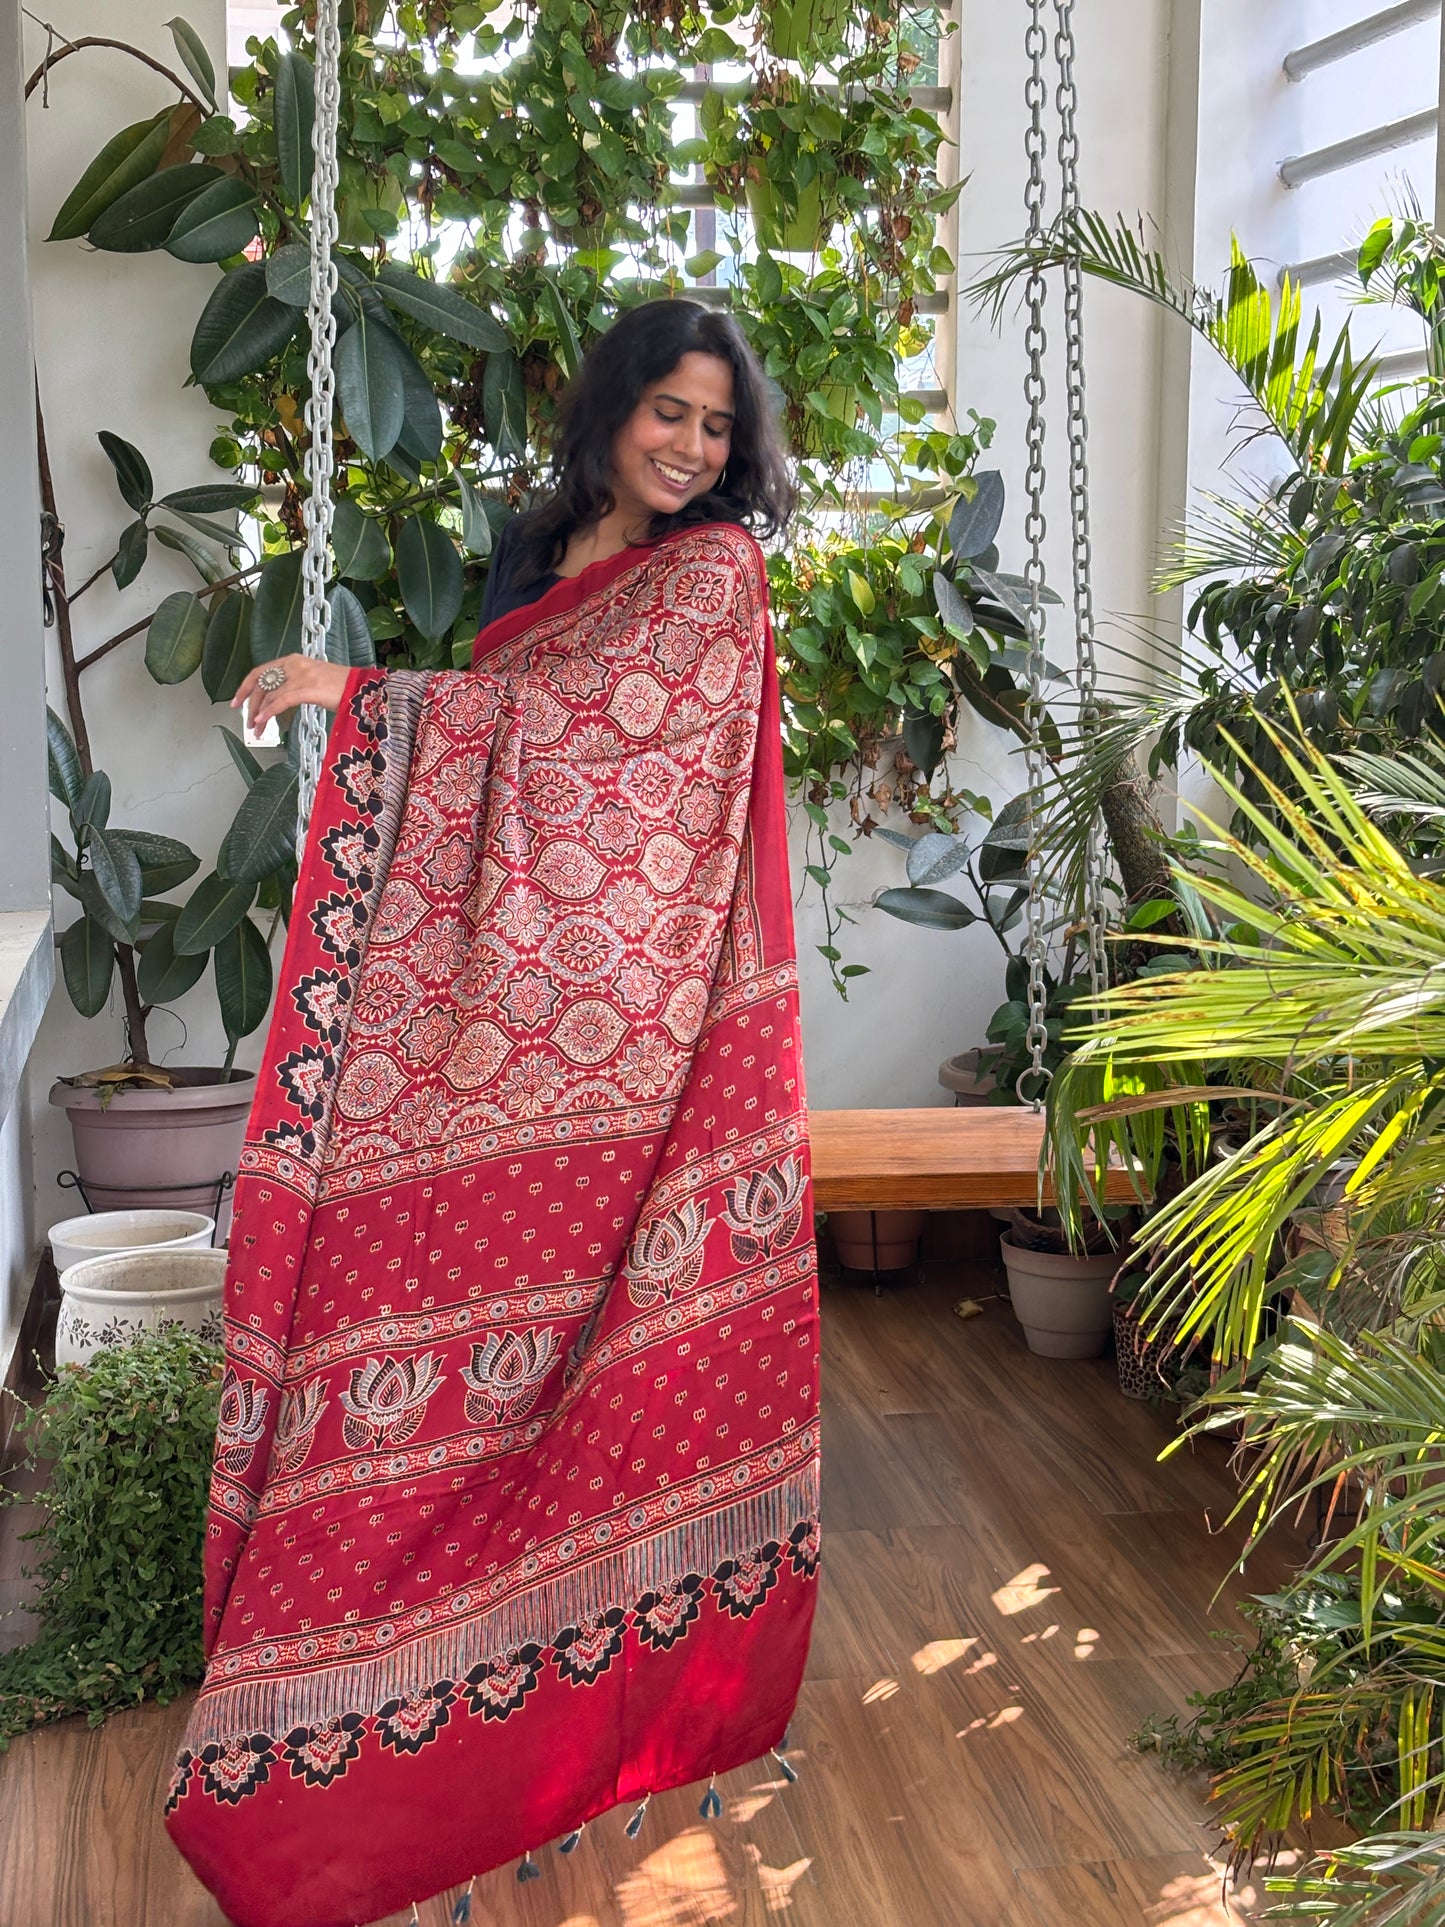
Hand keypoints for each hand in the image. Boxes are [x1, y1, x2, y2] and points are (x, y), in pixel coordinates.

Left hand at [233, 656, 354, 732]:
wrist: (364, 688)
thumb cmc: (343, 687)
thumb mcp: (313, 679)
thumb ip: (294, 683)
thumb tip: (277, 700)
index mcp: (294, 660)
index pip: (260, 671)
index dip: (245, 687)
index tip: (237, 702)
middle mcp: (295, 664)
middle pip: (262, 684)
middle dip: (251, 704)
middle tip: (248, 721)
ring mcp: (302, 676)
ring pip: (270, 695)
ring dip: (260, 714)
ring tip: (257, 729)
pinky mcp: (308, 688)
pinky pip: (281, 701)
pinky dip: (269, 712)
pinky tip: (262, 721)